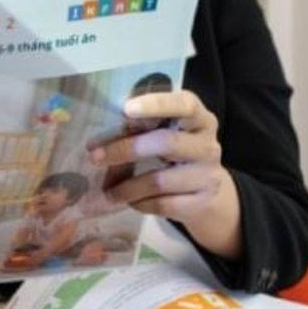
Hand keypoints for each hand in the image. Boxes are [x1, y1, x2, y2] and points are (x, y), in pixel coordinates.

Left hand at [87, 90, 241, 256]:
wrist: (212, 196)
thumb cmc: (179, 155)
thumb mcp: (171, 134)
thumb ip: (147, 126)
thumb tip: (100, 133)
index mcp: (200, 119)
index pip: (185, 104)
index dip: (157, 104)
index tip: (127, 108)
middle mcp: (208, 146)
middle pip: (167, 143)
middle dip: (126, 149)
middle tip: (95, 157)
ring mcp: (208, 176)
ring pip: (160, 181)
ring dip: (127, 187)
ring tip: (107, 191)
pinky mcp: (202, 203)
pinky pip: (164, 205)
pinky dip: (141, 204)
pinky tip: (130, 202)